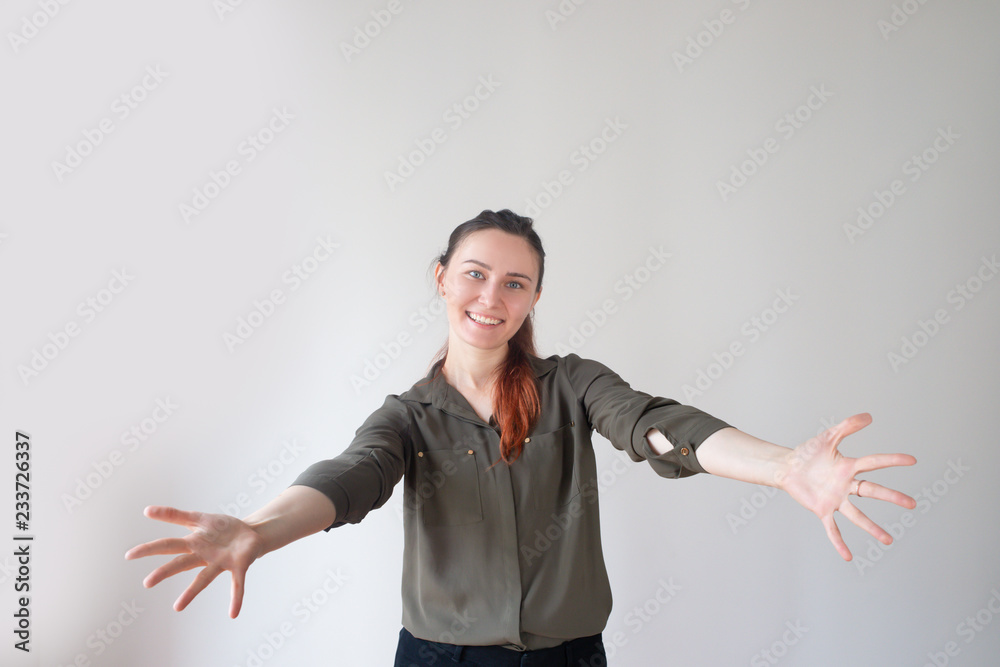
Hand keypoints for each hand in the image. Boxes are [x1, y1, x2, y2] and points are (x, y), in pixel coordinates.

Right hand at [124, 506, 265, 617]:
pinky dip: (236, 599)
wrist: (251, 533)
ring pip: (204, 578)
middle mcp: (204, 556)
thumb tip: (147, 510)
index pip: (168, 545)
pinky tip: (233, 614)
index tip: (128, 555)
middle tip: (147, 582)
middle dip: (165, 572)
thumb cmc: (223, 529)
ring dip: (191, 593)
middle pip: (181, 563)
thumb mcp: (199, 519)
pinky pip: (237, 584)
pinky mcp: (239, 566)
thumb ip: (175, 515)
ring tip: (177, 607)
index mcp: (194, 543)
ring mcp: (221, 563)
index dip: (149, 549)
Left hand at [778, 413, 916, 560]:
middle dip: (891, 497)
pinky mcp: (822, 509)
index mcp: (849, 467)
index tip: (912, 460)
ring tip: (888, 540)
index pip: (874, 462)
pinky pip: (832, 528)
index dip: (892, 460)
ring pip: (857, 516)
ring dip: (872, 528)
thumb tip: (869, 416)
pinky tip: (848, 556)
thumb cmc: (808, 452)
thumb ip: (846, 426)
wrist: (787, 467)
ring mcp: (835, 499)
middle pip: (872, 491)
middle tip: (912, 504)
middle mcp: (846, 485)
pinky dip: (839, 542)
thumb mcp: (827, 437)